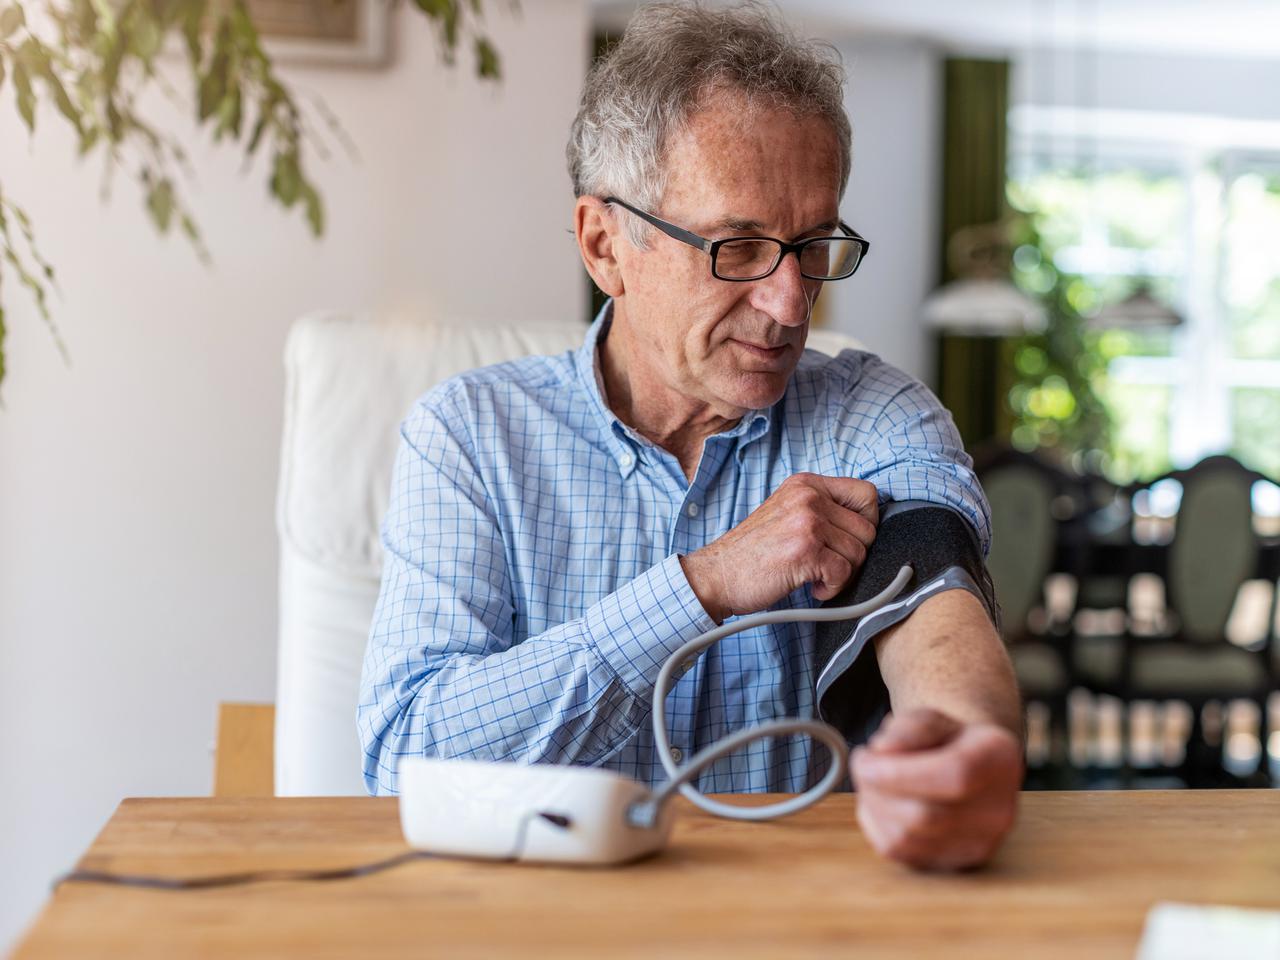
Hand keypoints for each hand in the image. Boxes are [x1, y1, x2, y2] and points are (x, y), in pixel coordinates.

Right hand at [680, 473, 877, 621]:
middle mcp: (808, 497)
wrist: (718, 574)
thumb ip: (822, 510)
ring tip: (813, 576)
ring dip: (841, 574)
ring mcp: (808, 522)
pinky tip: (810, 587)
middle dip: (852, 555)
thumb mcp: (787, 512)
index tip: (846, 540)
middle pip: (867, 529)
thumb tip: (868, 525)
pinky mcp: (806, 551)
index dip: (866, 522)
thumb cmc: (753, 552)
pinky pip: (844, 573)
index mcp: (806, 484)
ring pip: (859, 554)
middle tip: (826, 565)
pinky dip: (831, 589)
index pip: (867, 493)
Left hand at [850, 708, 1021, 870]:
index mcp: (998, 760)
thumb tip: (882, 750)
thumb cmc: (945, 741)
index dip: (900, 772)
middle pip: (925, 815)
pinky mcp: (955, 865)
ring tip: (873, 780)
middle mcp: (998, 810)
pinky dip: (877, 825)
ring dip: (873, 806)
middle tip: (862, 764)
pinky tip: (881, 802)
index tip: (865, 759)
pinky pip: (899, 853)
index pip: (954, 775)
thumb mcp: (931, 717)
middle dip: (877, 789)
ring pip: (906, 838)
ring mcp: (980, 844)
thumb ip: (909, 727)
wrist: (968, 772)